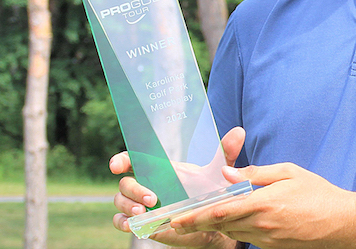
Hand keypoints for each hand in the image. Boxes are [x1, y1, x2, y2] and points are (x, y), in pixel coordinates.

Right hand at [110, 126, 245, 247]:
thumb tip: (239, 132)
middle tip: (153, 197)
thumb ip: (226, 152)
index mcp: (159, 169)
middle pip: (126, 182)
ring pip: (120, 201)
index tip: (117, 165)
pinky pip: (120, 222)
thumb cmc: (211, 192)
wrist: (212, 221)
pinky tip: (134, 224)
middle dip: (134, 189)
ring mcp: (142, 204)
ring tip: (143, 212)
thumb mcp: (218, 172)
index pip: (133, 160)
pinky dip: (122, 222)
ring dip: (127, 206)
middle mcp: (147, 184)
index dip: (120, 160)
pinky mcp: (142, 223)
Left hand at [170, 163, 355, 248]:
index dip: (196, 216)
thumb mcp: (288, 172)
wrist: (341, 223)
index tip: (176, 218)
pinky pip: (246, 236)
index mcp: (263, 204)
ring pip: (232, 232)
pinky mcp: (272, 247)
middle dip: (195, 224)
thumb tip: (228, 173)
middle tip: (172, 226)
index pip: (221, 211)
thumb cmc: (317, 193)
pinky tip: (230, 220)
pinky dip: (234, 228)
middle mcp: (261, 225)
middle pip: (220, 225)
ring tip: (197, 218)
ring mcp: (266, 240)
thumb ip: (255, 173)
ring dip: (214, 226)